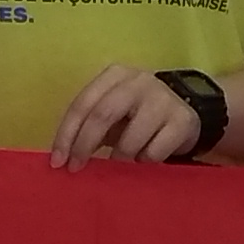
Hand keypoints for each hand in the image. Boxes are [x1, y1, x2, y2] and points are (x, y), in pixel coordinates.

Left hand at [51, 65, 206, 168]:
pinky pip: (153, 153)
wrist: (185, 113)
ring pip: (129, 141)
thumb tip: (63, 157)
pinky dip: (144, 162)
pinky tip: (147, 156)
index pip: (83, 104)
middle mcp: (138, 81)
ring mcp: (162, 99)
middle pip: (102, 115)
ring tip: (122, 161)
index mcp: (115, 75)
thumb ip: (88, 126)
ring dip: (120, 159)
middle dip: (84, 146)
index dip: (66, 135)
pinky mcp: (182, 120)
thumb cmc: (136, 116)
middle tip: (76, 169)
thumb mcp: (112, 114)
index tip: (58, 162)